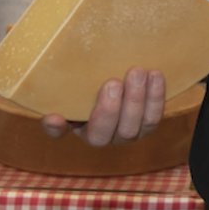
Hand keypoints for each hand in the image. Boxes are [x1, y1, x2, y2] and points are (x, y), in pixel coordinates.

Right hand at [40, 68, 165, 146]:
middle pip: (104, 135)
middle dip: (110, 110)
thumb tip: (52, 119)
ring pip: (134, 127)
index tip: (56, 116)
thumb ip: (62, 98)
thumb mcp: (74, 86)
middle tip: (112, 82)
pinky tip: (155, 75)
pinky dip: (156, 97)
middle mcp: (102, 136)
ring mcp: (127, 132)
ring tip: (138, 72)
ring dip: (137, 100)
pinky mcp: (147, 123)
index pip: (62, 133)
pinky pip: (153, 117)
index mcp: (78, 127)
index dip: (58, 129)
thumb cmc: (92, 80)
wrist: (122, 74)